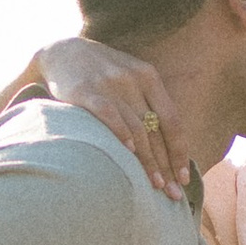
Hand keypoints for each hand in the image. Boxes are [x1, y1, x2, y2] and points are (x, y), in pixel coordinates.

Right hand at [32, 38, 188, 199]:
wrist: (61, 51)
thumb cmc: (101, 74)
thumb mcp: (130, 79)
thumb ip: (148, 104)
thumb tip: (169, 149)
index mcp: (148, 77)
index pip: (172, 120)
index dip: (180, 151)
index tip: (184, 178)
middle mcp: (132, 79)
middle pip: (156, 130)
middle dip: (166, 164)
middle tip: (173, 193)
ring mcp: (109, 84)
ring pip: (135, 128)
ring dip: (147, 160)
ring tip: (155, 185)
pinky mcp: (85, 90)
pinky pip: (108, 114)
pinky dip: (120, 133)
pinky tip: (128, 153)